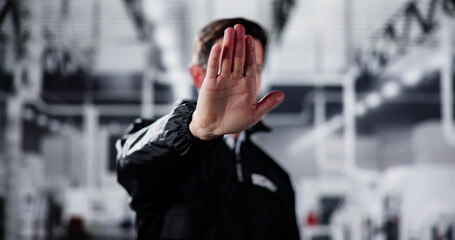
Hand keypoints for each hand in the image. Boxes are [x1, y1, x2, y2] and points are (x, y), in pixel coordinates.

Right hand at [189, 24, 284, 140]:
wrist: (214, 128)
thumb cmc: (233, 122)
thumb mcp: (253, 115)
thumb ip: (266, 104)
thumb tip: (282, 95)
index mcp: (247, 85)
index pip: (250, 64)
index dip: (250, 52)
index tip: (251, 38)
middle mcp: (235, 79)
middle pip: (238, 57)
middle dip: (239, 42)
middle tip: (239, 26)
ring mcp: (222, 80)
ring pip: (226, 59)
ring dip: (228, 45)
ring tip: (229, 31)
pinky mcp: (210, 83)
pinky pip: (213, 68)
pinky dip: (215, 58)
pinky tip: (218, 47)